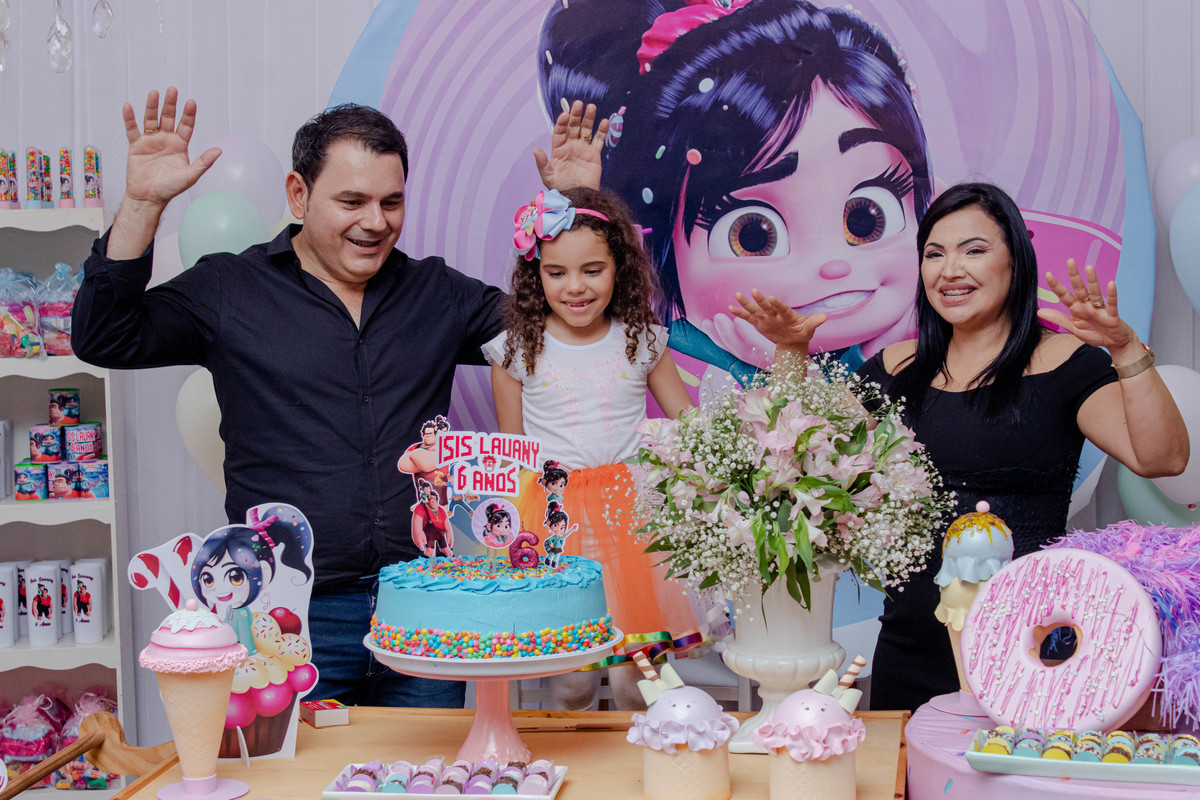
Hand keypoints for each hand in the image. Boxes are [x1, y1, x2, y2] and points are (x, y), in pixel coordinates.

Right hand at [121, 87, 221, 208]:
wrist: (149, 197)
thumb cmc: (170, 188)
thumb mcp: (190, 175)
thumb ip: (204, 162)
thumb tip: (219, 150)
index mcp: (180, 145)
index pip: (186, 126)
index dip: (188, 114)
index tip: (191, 102)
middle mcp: (166, 139)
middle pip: (169, 117)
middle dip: (171, 104)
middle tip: (173, 90)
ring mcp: (151, 140)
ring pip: (151, 119)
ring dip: (152, 106)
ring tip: (154, 93)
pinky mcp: (136, 145)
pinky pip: (132, 129)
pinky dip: (129, 118)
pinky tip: (128, 107)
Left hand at [534, 100, 608, 189]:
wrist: (578, 197)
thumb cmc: (561, 188)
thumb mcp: (548, 176)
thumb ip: (542, 163)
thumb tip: (535, 150)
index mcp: (559, 149)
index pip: (559, 132)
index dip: (562, 123)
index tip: (565, 115)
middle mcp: (571, 146)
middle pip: (573, 127)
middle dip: (576, 115)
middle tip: (578, 104)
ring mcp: (583, 149)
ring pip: (586, 130)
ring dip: (589, 119)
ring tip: (591, 107)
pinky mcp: (594, 154)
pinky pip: (599, 140)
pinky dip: (602, 131)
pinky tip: (604, 122)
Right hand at [728, 289, 826, 348]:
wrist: (793, 339)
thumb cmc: (802, 332)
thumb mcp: (809, 329)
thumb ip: (814, 322)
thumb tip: (824, 317)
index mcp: (788, 314)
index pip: (782, 308)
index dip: (777, 304)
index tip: (772, 297)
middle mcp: (775, 313)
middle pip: (767, 306)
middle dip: (761, 300)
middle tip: (754, 291)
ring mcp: (766, 318)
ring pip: (755, 310)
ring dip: (746, 303)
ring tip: (738, 295)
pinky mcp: (759, 323)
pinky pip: (748, 318)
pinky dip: (740, 314)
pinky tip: (730, 308)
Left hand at [1037, 259, 1138, 357]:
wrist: (1114, 343)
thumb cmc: (1094, 334)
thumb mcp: (1073, 328)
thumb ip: (1058, 319)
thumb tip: (1039, 311)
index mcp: (1077, 309)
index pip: (1064, 296)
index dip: (1057, 286)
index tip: (1048, 274)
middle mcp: (1087, 306)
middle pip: (1079, 289)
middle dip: (1074, 276)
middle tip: (1070, 261)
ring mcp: (1100, 309)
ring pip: (1095, 292)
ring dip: (1092, 281)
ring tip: (1089, 267)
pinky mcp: (1112, 315)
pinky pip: (1112, 303)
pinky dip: (1112, 294)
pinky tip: (1111, 283)